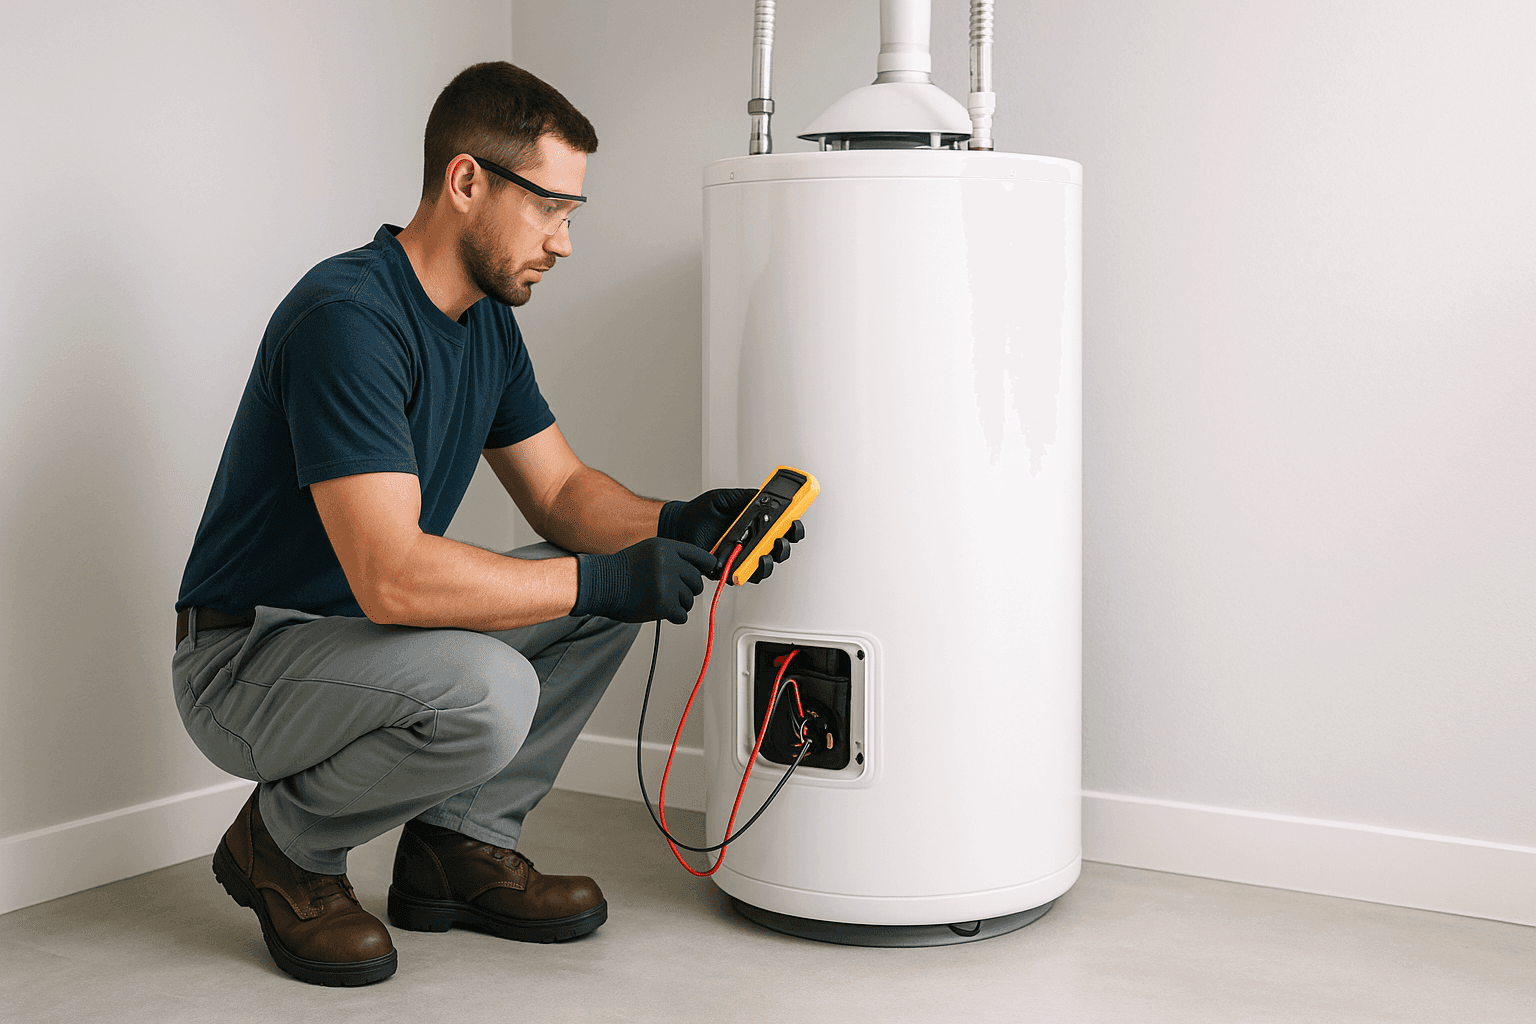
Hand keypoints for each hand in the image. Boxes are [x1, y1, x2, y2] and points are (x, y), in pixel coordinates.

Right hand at [570, 538, 715, 623]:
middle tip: (671, 591)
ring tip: (659, 599)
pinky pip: (682, 615)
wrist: (602, 584)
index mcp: (667, 548)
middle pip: (697, 581)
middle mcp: (669, 563)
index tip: (707, 572)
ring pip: (689, 600)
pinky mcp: (664, 604)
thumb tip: (699, 570)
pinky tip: (660, 610)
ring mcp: (667, 584)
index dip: (706, 567)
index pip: (701, 557)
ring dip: (678, 604)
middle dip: (687, 589)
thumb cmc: (623, 571)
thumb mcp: (649, 552)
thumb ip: (673, 557)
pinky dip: (674, 616)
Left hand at [659, 488, 803, 582]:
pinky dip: (745, 572)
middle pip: (779, 550)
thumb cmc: (702, 513)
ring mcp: (742, 558)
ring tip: (764, 553)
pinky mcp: (728, 570)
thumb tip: (764, 494)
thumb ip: (746, 497)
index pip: (782, 528)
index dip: (792, 526)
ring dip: (768, 561)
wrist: (680, 523)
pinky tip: (744, 564)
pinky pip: (742, 576)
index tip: (795, 520)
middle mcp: (752, 544)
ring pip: (764, 567)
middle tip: (780, 537)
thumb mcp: (726, 498)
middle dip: (785, 544)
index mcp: (756, 525)